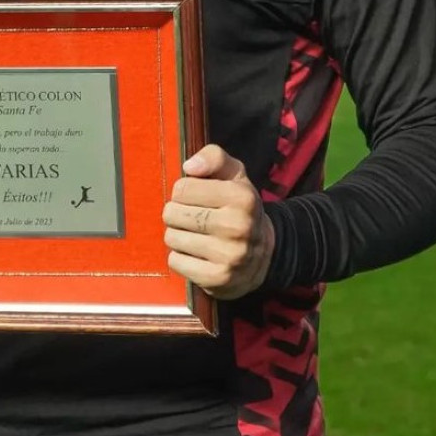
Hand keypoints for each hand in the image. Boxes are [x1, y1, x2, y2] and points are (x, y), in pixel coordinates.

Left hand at [163, 144, 274, 299]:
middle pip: (172, 213)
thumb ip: (213, 157)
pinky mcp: (217, 278)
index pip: (182, 188)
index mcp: (241, 196)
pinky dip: (180, 257)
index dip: (183, 191)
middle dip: (177, 213)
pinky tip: (197, 253)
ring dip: (177, 236)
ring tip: (195, 235)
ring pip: (171, 238)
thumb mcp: (234, 174)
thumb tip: (189, 166)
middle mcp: (237, 226)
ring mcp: (228, 255)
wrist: (264, 253)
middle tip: (193, 217)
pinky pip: (175, 261)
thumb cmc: (239, 207)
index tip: (196, 197)